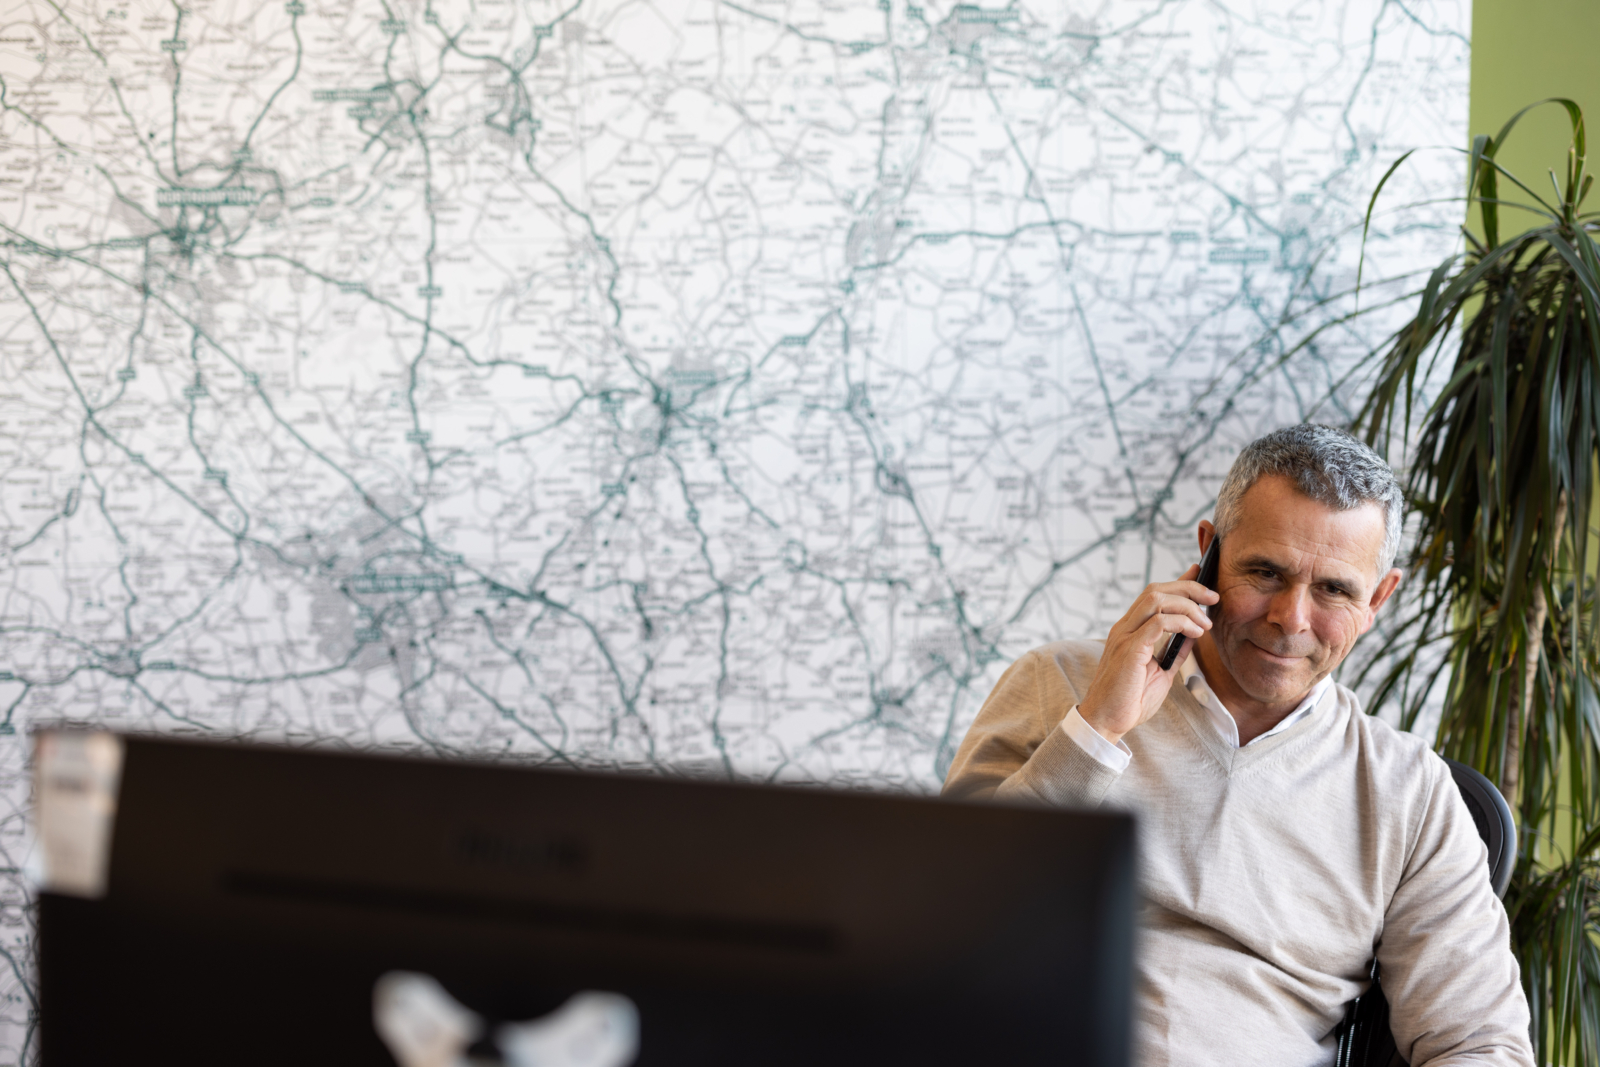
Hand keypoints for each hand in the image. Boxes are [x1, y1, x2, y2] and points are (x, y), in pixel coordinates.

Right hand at [1077, 564, 1218, 744]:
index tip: (1199, 573)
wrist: (1106, 721)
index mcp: (1129, 631)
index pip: (1154, 595)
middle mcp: (1124, 628)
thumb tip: (1194, 635)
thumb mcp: (1161, 672)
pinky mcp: (1129, 650)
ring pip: (1156, 599)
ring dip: (1187, 605)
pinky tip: (1194, 633)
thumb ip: (1174, 651)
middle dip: (1188, 588)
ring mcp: (1124, 637)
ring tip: (1205, 622)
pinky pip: (1158, 623)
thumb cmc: (1129, 700)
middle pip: (1156, 590)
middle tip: (1213, 597)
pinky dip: (1180, 623)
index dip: (1178, 581)